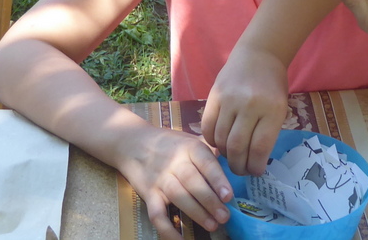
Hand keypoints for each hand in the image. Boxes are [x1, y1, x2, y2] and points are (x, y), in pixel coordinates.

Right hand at [114, 126, 232, 239]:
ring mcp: (160, 179)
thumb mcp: (190, 139)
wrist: (131, 143)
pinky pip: (156, 214)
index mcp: (190, 148)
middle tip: (225, 216)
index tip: (228, 196)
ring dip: (196, 213)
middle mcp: (175, 162)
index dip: (217, 180)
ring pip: (178, 196)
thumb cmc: (169, 143)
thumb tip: (236, 159)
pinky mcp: (148, 194)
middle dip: (210, 201)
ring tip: (212, 225)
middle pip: (193, 182)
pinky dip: (167, 229)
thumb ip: (210, 150)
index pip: (206, 163)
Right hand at [202, 46, 289, 175]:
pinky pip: (208, 126)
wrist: (258, 55)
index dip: (255, 166)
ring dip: (224, 154)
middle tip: (240, 171)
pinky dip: (212, 140)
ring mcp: (230, 99)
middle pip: (238, 146)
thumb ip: (267, 132)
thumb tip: (253, 161)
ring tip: (230, 158)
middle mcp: (250, 105)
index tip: (255, 172)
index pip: (260, 147)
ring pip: (221, 139)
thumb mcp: (279, 108)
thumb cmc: (273, 85)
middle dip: (238, 165)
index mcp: (272, 110)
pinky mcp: (214, 95)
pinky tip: (218, 143)